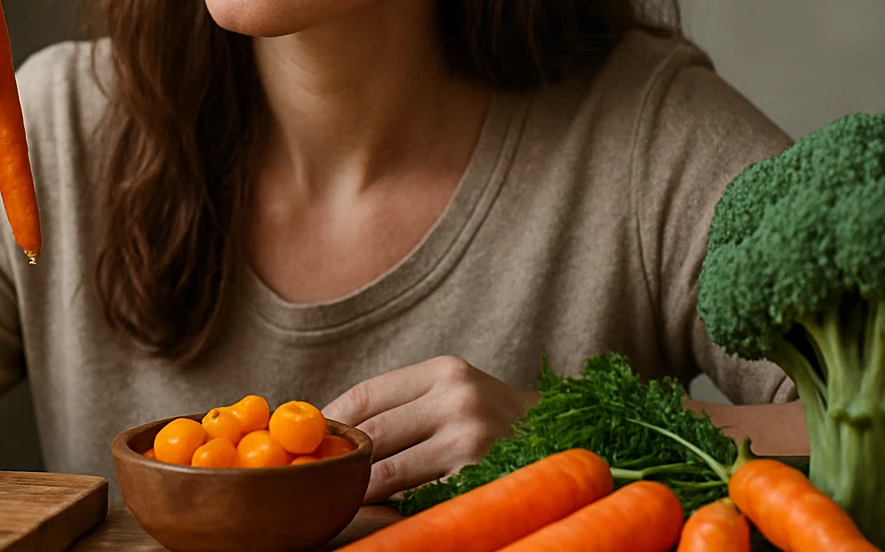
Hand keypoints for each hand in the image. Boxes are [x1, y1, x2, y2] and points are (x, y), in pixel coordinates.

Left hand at [323, 356, 535, 502]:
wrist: (571, 445)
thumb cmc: (500, 423)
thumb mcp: (459, 393)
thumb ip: (409, 405)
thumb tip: (338, 428)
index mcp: (445, 371)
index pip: (367, 395)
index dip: (333, 420)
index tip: (314, 440)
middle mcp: (457, 400)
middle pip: (372, 435)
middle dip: (343, 460)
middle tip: (319, 476)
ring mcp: (470, 442)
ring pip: (388, 474)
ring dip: (361, 490)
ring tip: (343, 497)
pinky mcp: (478, 480)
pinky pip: (417, 500)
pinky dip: (396, 509)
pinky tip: (388, 512)